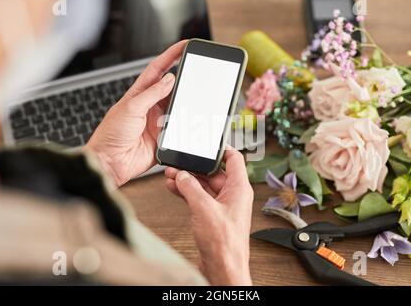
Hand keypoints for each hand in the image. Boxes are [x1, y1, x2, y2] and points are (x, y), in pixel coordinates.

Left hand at [85, 40, 186, 186]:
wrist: (110, 162)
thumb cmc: (111, 135)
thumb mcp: (131, 108)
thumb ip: (151, 94)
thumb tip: (169, 79)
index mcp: (139, 94)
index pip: (158, 69)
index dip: (171, 55)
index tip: (185, 45)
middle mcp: (150, 106)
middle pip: (172, 87)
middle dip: (185, 78)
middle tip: (198, 70)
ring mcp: (158, 122)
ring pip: (178, 107)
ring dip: (186, 104)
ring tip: (195, 97)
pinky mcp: (164, 138)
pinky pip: (179, 128)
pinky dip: (186, 125)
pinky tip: (190, 121)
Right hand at [164, 147, 253, 285]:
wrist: (223, 267)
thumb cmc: (224, 243)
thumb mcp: (203, 208)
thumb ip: (191, 188)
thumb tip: (182, 176)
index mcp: (239, 189)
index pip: (234, 159)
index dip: (222, 148)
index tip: (208, 143)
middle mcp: (233, 196)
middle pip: (214, 172)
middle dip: (196, 168)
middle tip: (179, 163)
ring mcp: (223, 206)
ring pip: (204, 186)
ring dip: (189, 180)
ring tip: (172, 175)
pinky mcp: (213, 216)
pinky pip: (200, 198)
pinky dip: (188, 193)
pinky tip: (175, 188)